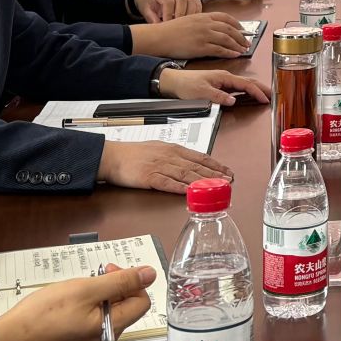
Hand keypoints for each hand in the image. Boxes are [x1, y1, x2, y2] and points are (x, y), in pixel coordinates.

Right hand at [0, 265, 156, 340]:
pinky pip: (90, 330)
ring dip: (98, 302)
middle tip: (90, 280)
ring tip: (74, 295)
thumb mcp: (84, 289)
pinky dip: (84, 316)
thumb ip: (120, 282)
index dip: (130, 282)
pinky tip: (65, 311)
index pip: (142, 303)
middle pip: (124, 311)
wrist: (9, 340)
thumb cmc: (44, 313)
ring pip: (106, 319)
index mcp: (111, 330)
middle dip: (113, 290)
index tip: (108, 272)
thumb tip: (150, 274)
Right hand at [98, 141, 234, 192]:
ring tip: (216, 187)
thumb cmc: (133, 153)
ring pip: (186, 174)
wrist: (112, 156)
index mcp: (172, 149)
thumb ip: (174, 155)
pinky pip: (167, 183)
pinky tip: (190, 192)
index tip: (227, 172)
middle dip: (214, 174)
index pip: (199, 156)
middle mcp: (168, 156)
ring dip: (203, 182)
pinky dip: (180, 188)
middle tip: (228, 181)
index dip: (215, 165)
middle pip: (196, 166)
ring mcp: (159, 166)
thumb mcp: (158, 148)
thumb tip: (190, 162)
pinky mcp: (148, 177)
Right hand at [131, 12, 253, 60]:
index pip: (226, 18)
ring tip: (243, 49)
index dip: (237, 24)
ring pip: (227, 39)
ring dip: (238, 45)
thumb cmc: (171, 30)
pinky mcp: (201, 47)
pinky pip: (220, 50)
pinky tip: (234, 54)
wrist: (160, 37)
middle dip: (241, 36)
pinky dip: (229, 52)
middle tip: (247, 42)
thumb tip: (213, 28)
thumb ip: (202, 23)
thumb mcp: (189, 20)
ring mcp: (204, 35)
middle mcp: (206, 24)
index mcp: (203, 16)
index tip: (242, 29)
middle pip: (230, 29)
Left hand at [134, 0, 201, 22]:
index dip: (168, 14)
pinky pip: (197, 3)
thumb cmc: (148, 3)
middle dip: (180, 14)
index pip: (168, 0)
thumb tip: (162, 30)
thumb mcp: (146, 11)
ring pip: (192, 0)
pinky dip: (196, 12)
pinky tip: (190, 21)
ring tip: (183, 25)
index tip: (166, 24)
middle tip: (176, 26)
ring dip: (189, 14)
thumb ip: (152, 19)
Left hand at [158, 66, 271, 105]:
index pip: (246, 84)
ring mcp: (223, 80)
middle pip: (248, 82)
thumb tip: (233, 100)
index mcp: (223, 77)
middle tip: (272, 95)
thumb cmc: (186, 85)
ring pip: (244, 84)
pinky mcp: (219, 84)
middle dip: (261, 88)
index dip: (257, 92)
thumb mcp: (202, 92)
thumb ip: (218, 96)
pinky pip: (237, 87)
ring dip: (255, 89)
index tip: (266, 98)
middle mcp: (225, 77)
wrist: (174, 81)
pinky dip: (246, 90)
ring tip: (264, 95)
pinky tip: (248, 94)